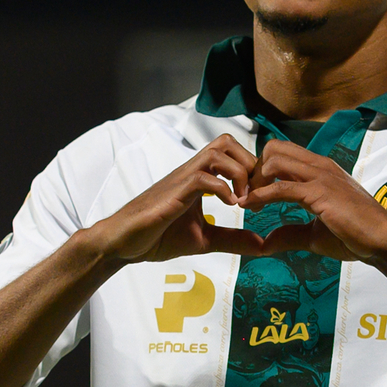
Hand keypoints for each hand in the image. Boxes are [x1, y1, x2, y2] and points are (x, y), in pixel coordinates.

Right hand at [87, 136, 268, 264]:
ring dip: (238, 173)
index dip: (252, 169)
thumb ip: (233, 239)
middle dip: (249, 164)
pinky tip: (230, 207)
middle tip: (256, 193)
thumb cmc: (158, 236)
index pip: (232, 153)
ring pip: (217, 152)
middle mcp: (192, 172)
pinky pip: (202, 177)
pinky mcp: (173, 192)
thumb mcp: (205, 239)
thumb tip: (263, 245)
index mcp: (200, 178)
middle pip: (227, 142)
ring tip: (244, 200)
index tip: (261, 196)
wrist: (124, 242)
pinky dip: (222, 189)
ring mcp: (182, 179)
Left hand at [241, 139, 386, 263]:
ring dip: (255, 180)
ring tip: (248, 202)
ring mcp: (321, 176)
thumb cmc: (355, 236)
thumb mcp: (314, 234)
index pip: (283, 153)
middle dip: (254, 170)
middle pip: (274, 148)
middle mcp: (320, 166)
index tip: (253, 194)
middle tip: (248, 196)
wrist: (383, 242)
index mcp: (320, 170)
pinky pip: (282, 187)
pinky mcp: (320, 192)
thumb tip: (265, 243)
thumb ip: (289, 234)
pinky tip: (251, 206)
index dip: (262, 171)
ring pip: (274, 160)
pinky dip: (261, 195)